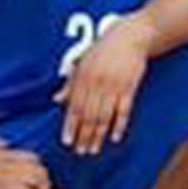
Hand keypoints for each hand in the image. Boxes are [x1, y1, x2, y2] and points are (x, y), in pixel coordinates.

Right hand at [0, 135, 50, 188]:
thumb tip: (3, 142)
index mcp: (3, 152)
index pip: (33, 158)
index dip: (38, 169)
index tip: (39, 179)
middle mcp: (9, 162)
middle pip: (40, 168)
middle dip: (45, 181)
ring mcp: (7, 175)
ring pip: (39, 178)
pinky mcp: (1, 188)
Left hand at [60, 24, 151, 153]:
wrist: (131, 36)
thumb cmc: (104, 49)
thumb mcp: (83, 62)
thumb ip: (71, 83)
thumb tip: (56, 100)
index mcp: (83, 77)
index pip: (74, 107)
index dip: (70, 126)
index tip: (67, 142)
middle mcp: (97, 83)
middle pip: (89, 115)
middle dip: (83, 136)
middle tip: (81, 152)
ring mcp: (114, 86)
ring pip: (104, 116)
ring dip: (98, 135)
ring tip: (94, 149)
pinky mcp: (130, 87)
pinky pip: (124, 110)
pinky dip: (119, 125)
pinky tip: (115, 138)